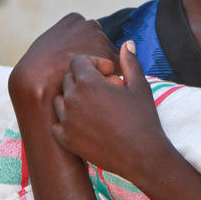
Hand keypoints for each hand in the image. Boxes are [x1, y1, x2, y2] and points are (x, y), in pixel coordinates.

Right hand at [8, 13, 120, 110]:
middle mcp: (90, 24)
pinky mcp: (109, 57)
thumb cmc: (36, 67)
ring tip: (88, 83)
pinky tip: (96, 87)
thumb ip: (64, 41)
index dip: (83, 52)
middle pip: (101, 44)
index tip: (71, 64)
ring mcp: (101, 39)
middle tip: (81, 76)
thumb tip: (69, 48)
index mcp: (74, 19)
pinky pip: (118, 69)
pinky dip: (111, 78)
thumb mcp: (47, 45)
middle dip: (96, 59)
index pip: (88, 35)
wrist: (37, 81)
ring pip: (111, 57)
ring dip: (105, 70)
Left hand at [51, 42, 170, 180]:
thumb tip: (127, 43)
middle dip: (83, 81)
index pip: (78, 62)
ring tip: (93, 107)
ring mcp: (67, 121)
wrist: (142, 156)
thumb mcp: (139, 86)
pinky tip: (84, 124)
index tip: (108, 73)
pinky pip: (56, 124)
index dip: (93, 64)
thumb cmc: (144, 119)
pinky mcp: (66, 139)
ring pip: (59, 101)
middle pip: (67, 80)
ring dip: (72, 100)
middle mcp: (73, 100)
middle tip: (103, 91)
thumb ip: (130, 63)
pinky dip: (66, 122)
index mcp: (89, 82)